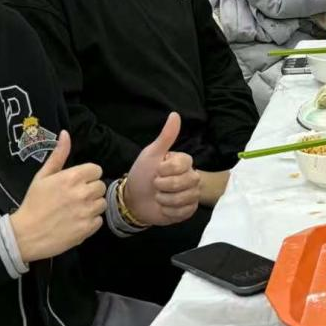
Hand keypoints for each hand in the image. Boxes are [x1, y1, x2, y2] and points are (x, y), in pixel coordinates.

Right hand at [10, 131, 105, 262]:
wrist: (25, 235)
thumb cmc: (33, 203)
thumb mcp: (43, 176)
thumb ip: (58, 155)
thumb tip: (65, 133)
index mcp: (72, 177)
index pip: (96, 170)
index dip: (87, 176)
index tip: (77, 183)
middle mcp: (82, 193)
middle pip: (101, 186)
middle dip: (90, 191)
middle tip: (75, 198)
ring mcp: (86, 212)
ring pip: (101, 203)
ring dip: (92, 206)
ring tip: (76, 210)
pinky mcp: (88, 229)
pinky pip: (99, 220)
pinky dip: (90, 222)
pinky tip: (76, 222)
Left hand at [124, 112, 202, 226]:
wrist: (134, 200)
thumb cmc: (142, 174)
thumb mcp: (151, 154)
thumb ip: (166, 136)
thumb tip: (175, 114)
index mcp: (183, 162)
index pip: (183, 164)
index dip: (166, 170)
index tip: (156, 171)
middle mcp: (191, 176)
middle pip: (187, 182)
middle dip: (164, 186)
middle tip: (155, 185)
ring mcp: (191, 194)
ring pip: (186, 198)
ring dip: (166, 199)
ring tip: (158, 197)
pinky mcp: (188, 210)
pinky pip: (185, 211)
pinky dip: (170, 211)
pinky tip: (164, 207)